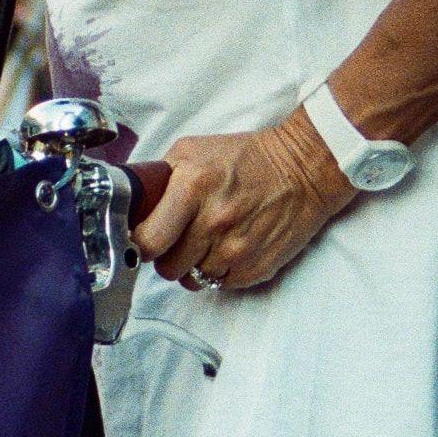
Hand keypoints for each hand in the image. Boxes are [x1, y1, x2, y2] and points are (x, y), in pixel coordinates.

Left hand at [134, 113, 353, 292]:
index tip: (146, 238)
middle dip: (167, 256)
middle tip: (180, 239)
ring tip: (207, 242)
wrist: (304, 168)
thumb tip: (133, 208)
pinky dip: (219, 272)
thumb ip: (158, 179)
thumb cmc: (246, 157)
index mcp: (191, 188)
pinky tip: (228, 248)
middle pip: (167, 267)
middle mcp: (213, 222)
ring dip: (193, 266)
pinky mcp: (256, 268)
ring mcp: (236, 249)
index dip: (142, 243)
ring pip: (191, 281)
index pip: (148, 241)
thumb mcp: (192, 151)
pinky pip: (219, 285)